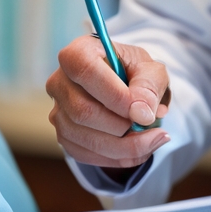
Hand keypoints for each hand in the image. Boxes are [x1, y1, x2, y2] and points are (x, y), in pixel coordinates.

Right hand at [45, 36, 170, 167]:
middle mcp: (60, 81)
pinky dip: (115, 158)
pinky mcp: (64, 134)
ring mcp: (58, 110)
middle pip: (82, 111)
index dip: (113, 94)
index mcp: (79, 52)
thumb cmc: (136, 74)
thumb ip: (149, 86)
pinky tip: (137, 150)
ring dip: (123, 147)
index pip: (84, 70)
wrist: (127, 90)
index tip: (141, 111)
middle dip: (122, 127)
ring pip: (84, 137)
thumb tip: (140, 113)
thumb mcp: (151, 70)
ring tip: (153, 140)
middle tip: (153, 128)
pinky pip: (85, 154)